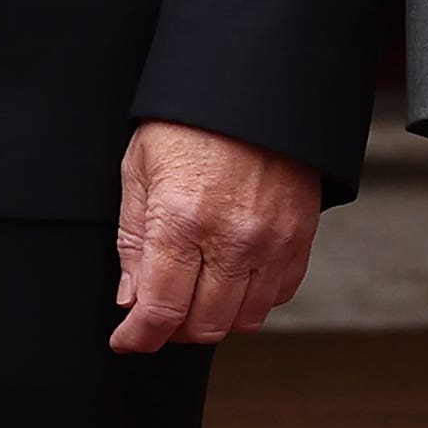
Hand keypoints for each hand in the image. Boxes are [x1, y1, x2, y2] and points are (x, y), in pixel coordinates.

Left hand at [111, 121, 322, 352]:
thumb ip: (132, 241)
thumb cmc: (187, 122)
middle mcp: (230, 240)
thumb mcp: (138, 169)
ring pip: (244, 320)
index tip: (127, 340)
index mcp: (180, 221)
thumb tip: (130, 297)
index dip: (138, 336)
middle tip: (158, 311)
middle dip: (173, 329)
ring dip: (214, 317)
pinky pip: (279, 295)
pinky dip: (253, 300)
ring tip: (195, 293)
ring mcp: (271, 242)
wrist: (251, 87)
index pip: (160, 310)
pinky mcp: (300, 238)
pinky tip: (232, 278)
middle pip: (203, 326)